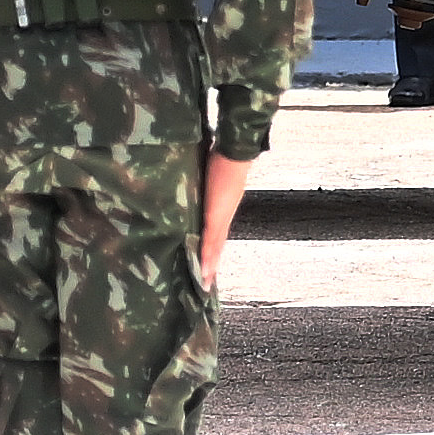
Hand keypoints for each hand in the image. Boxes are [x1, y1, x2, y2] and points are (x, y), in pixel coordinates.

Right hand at [199, 149, 255, 287]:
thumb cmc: (224, 157)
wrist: (236, 151)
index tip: (207, 266)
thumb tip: (198, 185)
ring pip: (215, 245)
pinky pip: (211, 239)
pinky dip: (207, 255)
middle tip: (205, 283)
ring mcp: (221, 216)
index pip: (216, 234)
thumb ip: (205, 186)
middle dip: (211, 262)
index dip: (211, 250)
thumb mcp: (210, 176)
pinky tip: (205, 269)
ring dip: (209, 263)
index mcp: (222, 207)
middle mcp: (223, 215)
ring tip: (204, 281)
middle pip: (217, 244)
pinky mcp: (216, 215)